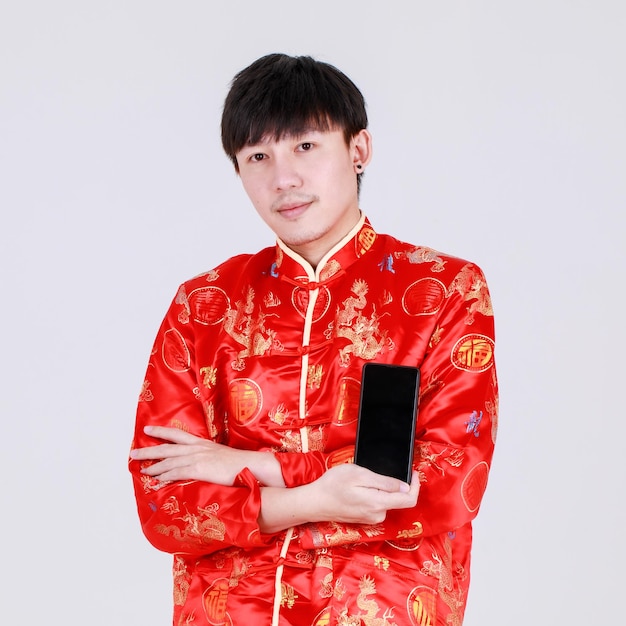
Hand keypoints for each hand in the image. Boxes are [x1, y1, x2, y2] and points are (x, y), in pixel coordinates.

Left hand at [129, 426, 283, 486]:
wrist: (250, 466)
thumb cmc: (239, 464)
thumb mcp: (220, 456)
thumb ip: (207, 458)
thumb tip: (200, 464)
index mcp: (201, 443)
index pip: (177, 435)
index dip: (161, 432)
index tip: (148, 430)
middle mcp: (197, 448)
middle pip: (167, 447)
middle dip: (149, 450)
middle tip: (133, 453)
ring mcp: (197, 457)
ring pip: (169, 461)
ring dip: (153, 466)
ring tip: (141, 470)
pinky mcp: (199, 468)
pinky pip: (177, 473)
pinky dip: (165, 477)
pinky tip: (157, 482)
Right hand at [259, 463, 419, 532]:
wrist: (315, 502)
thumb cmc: (333, 484)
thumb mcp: (359, 475)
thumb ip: (384, 482)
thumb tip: (404, 486)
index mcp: (378, 503)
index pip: (409, 499)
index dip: (416, 485)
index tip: (413, 471)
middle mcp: (378, 515)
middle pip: (400, 500)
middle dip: (399, 485)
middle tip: (386, 469)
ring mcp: (371, 518)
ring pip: (388, 501)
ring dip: (384, 488)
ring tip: (365, 477)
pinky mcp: (365, 518)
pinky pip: (378, 504)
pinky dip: (376, 494)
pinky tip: (361, 487)